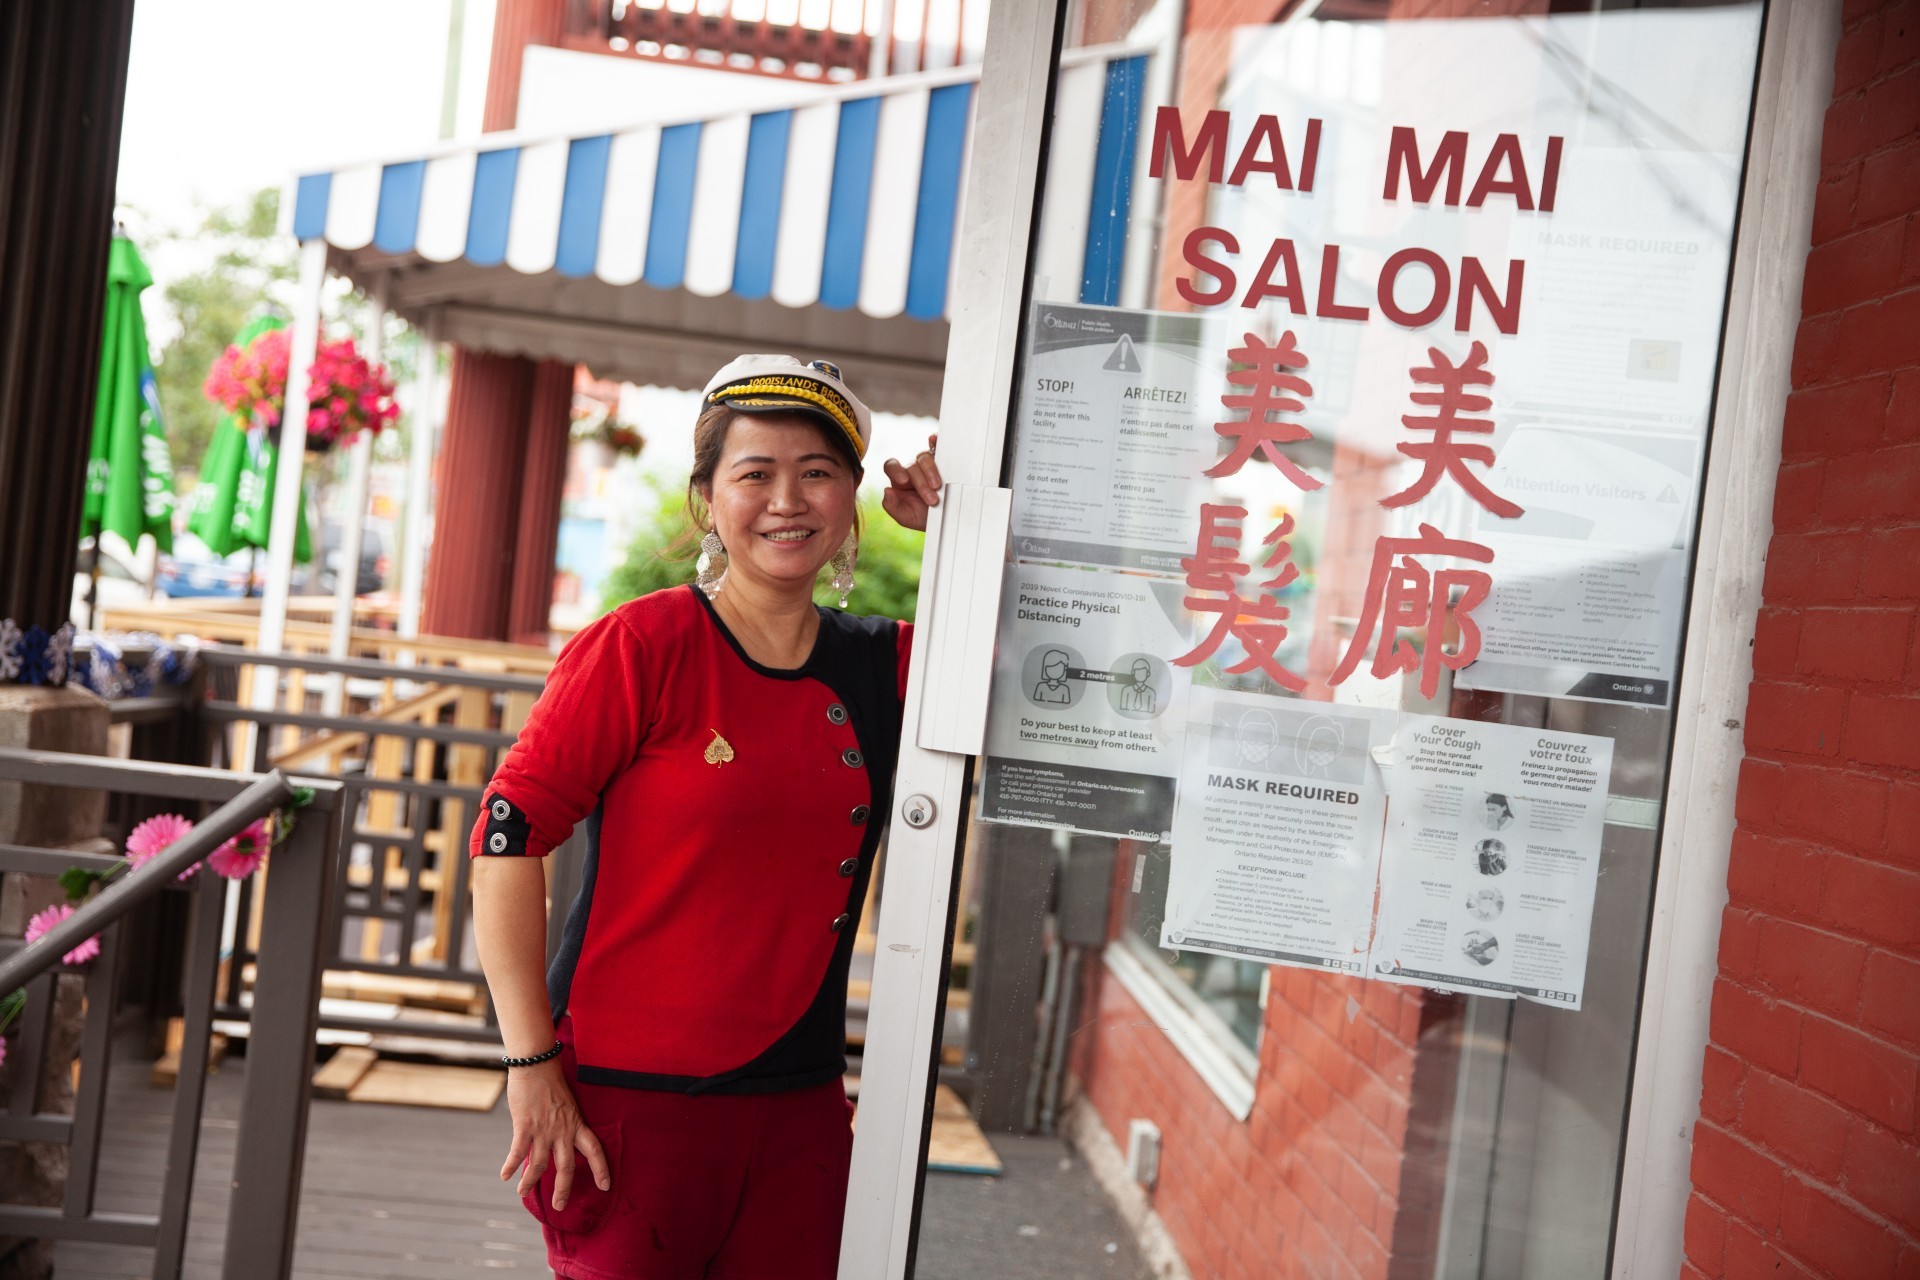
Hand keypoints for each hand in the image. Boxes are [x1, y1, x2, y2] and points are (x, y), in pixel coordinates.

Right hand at [500, 1058, 610, 1210]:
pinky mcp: (525, 1126)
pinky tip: (505, 1176)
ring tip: (523, 1194)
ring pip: (538, 1165)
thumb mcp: (568, 1105)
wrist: (537, 1065)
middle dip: (563, 1190)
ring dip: (530, 1182)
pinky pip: (518, 1151)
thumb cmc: (552, 1082)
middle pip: (566, 1167)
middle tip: (559, 1207)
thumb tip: (559, 1140)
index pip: (595, 1151)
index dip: (601, 1169)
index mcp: (577, 1124)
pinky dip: (510, 1166)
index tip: (606, 1186)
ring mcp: (544, 1129)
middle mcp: (563, 1130)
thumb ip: (565, 1124)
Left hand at [881, 434, 942, 532]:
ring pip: (924, 457)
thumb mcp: (905, 517)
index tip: (904, 481)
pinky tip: (934, 440)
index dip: (896, 470)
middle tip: (931, 499)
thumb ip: (892, 506)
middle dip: (921, 483)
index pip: (891, 466)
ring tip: (938, 487)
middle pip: (912, 465)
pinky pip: (936, 446)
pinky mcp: (942, 461)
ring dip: (931, 472)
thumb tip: (886, 490)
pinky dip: (935, 441)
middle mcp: (912, 469)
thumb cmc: (923, 518)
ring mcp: (927, 464)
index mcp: (899, 480)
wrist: (946, 520)